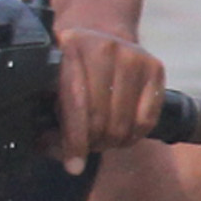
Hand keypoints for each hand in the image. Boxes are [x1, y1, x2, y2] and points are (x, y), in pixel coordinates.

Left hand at [50, 22, 167, 168]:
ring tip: (99, 140)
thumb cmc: (65, 68)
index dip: (74, 141)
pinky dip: (133, 136)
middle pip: (100, 119)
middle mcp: (103, 48)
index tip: (73, 167)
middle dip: (91, 144)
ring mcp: (133, 56)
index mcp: (67, 49)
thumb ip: (45, 115)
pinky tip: (121, 135)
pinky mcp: (155, 67)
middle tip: (83, 149)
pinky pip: (146, 120)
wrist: (98, 34)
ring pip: (124, 123)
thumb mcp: (47, 81)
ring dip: (111, 143)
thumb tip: (55, 150)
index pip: (75, 105)